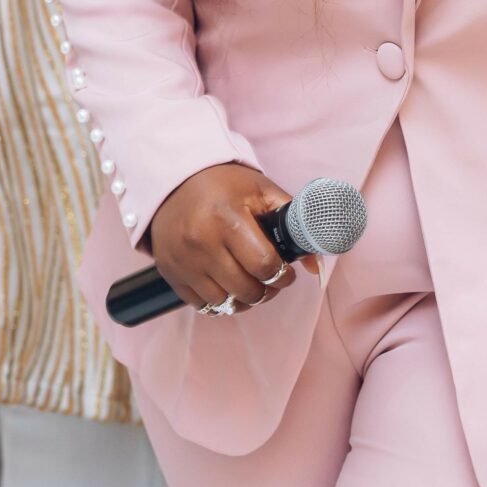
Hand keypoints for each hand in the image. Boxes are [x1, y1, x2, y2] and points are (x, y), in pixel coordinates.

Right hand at [149, 163, 317, 314]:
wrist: (173, 180)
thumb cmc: (223, 185)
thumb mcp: (260, 190)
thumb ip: (293, 221)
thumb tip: (315, 263)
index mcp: (228, 219)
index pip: (264, 266)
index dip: (283, 275)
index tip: (287, 272)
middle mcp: (203, 243)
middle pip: (247, 290)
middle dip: (267, 290)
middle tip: (271, 279)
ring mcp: (184, 261)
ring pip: (225, 304)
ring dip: (245, 300)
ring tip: (251, 284)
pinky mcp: (171, 273)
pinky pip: (202, 306)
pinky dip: (220, 303)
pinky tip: (227, 286)